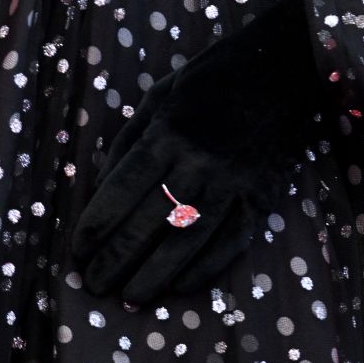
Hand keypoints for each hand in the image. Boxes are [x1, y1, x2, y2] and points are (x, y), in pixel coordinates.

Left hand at [71, 0, 320, 305]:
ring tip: (129, 298)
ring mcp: (234, 181)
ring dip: (154, 275)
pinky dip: (204, 269)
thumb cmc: (215, 75)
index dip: (98, 224)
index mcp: (170, 129)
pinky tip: (179, 286)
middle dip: (117, 259)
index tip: (79, 249)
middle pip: (150, 221)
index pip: (124, 187)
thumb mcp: (164, 90)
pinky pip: (231, 243)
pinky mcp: (262, 196)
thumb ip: (133, 137)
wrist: (284, 64)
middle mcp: (200, 159)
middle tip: (95, 285)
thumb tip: (103, 187)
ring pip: (188, 241)